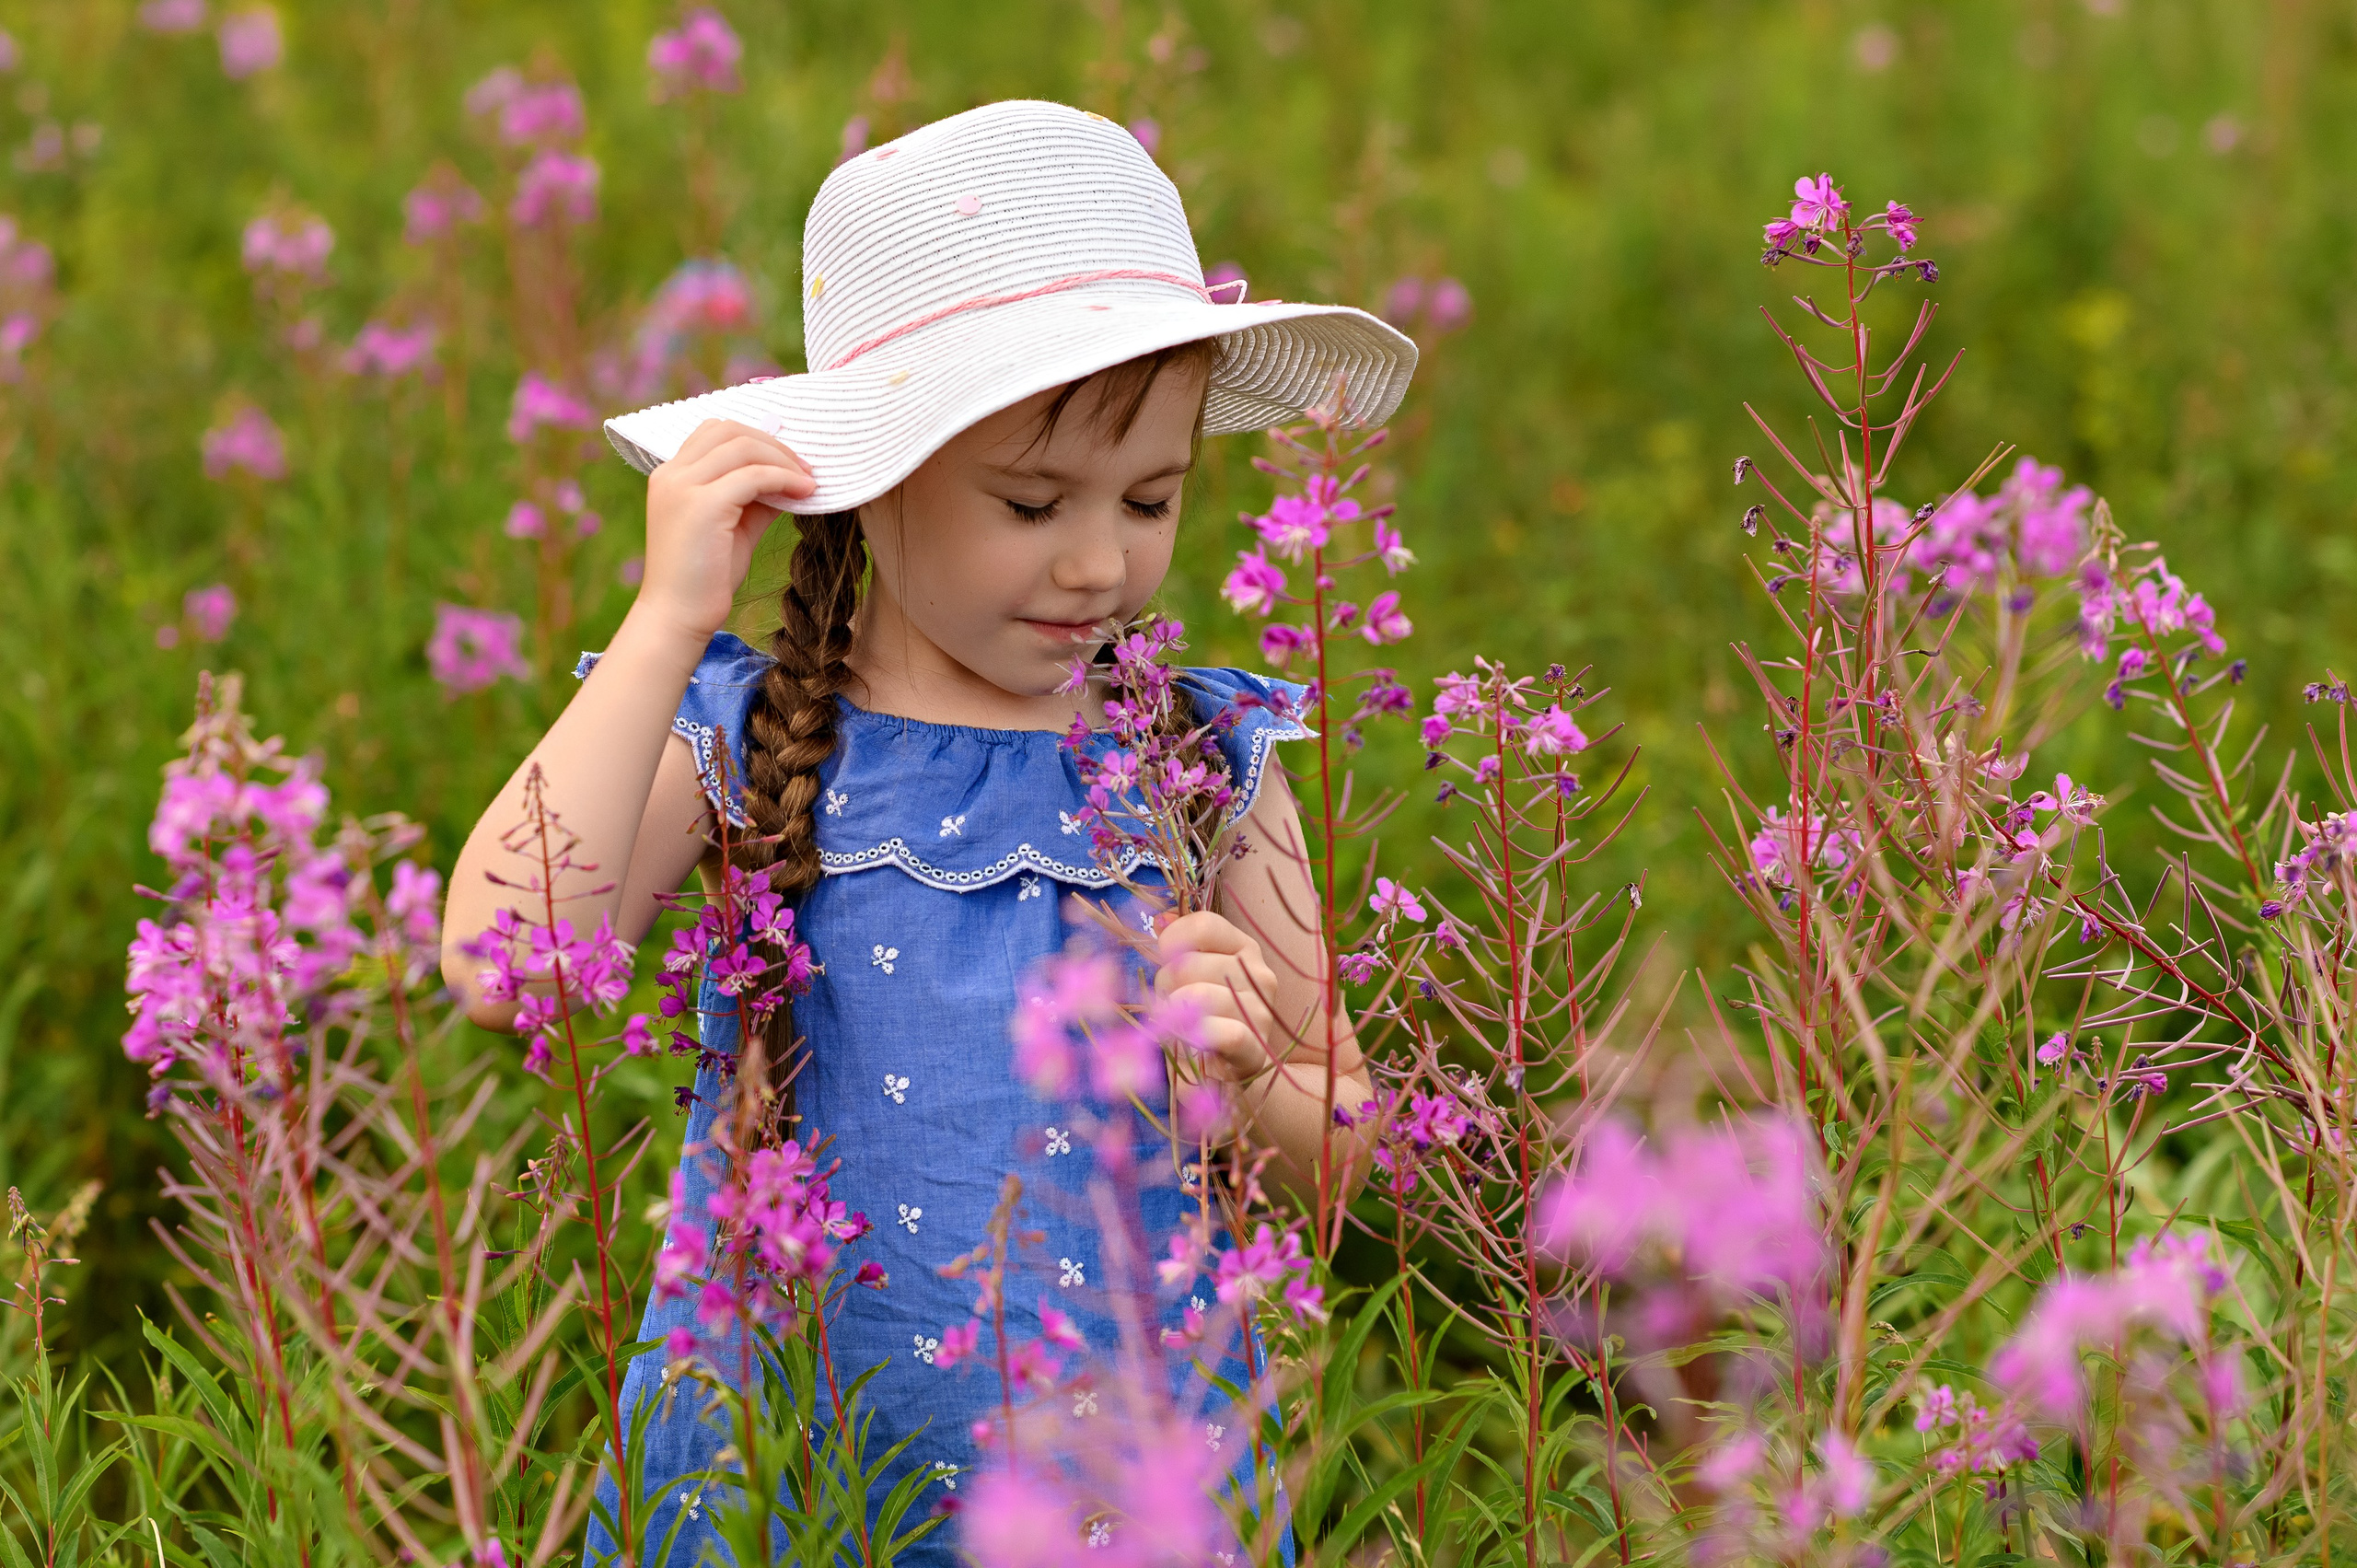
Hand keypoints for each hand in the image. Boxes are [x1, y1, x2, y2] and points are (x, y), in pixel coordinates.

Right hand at [636, 418, 815, 640]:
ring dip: (783, 461)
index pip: (715, 431)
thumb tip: (792, 479)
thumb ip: (756, 498)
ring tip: (809, 483)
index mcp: (671, 475)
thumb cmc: (705, 577)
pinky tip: (804, 494)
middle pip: (730, 430)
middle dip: (774, 445)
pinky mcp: (702, 506)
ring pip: (744, 448)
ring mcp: (683, 487)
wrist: (677, 617)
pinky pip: (754, 476)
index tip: (789, 463)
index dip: (757, 439)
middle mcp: (671, 474)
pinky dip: (784, 479)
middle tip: (806, 470)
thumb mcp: (735, 526)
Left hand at [1152, 910, 1281, 1083]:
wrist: (1228, 1077)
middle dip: (1165, 984)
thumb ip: (1179, 947)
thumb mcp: (1191, 977)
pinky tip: (1189, 1038)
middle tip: (1169, 1004)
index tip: (1163, 961)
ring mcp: (1262, 1012)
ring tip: (1175, 1024)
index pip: (1203, 925)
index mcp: (1244, 948)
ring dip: (1173, 1013)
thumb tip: (1161, 919)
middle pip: (1189, 963)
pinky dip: (1199, 1034)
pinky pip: (1226, 1033)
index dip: (1171, 940)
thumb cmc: (1204, 1020)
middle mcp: (1259, 974)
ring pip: (1199, 996)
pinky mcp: (1256, 1050)